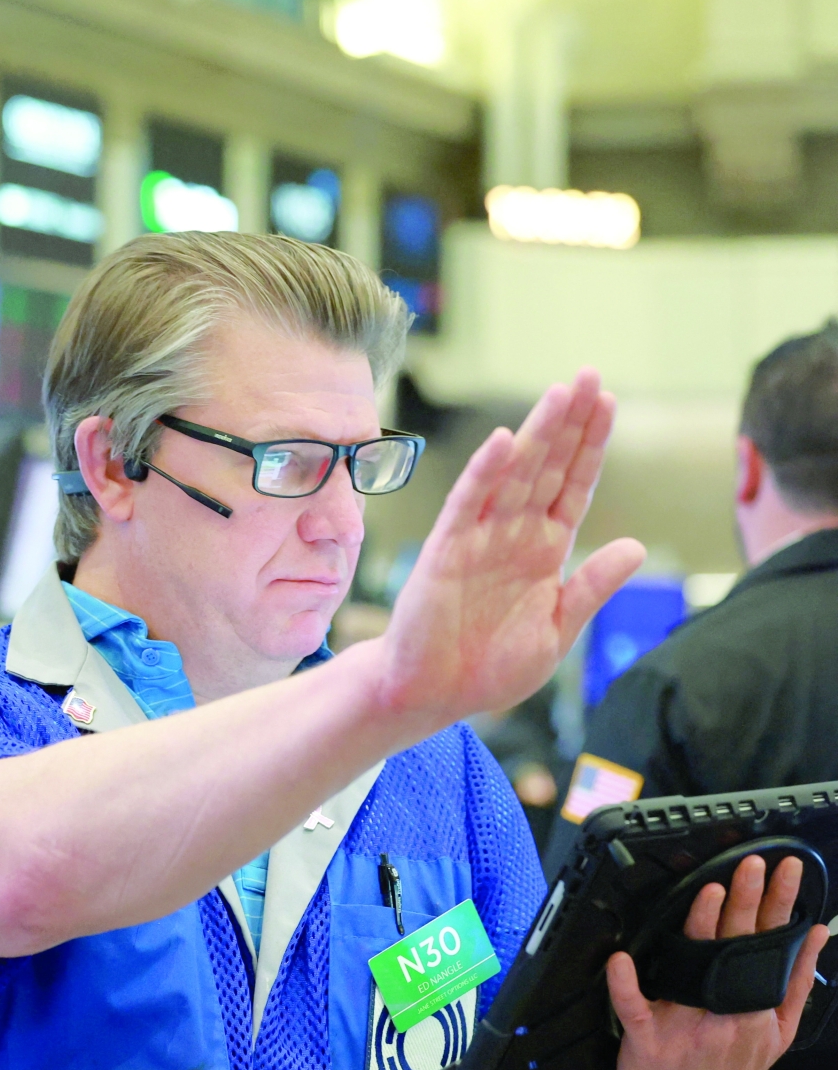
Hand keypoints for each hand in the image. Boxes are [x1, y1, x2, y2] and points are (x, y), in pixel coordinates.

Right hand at [378, 368, 644, 726]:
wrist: (433, 694)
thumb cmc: (489, 666)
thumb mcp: (556, 630)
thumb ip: (591, 587)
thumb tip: (636, 547)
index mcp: (545, 551)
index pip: (574, 486)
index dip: (592, 446)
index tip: (610, 403)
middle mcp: (515, 534)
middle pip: (549, 467)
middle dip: (571, 422)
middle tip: (591, 375)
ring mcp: (480, 538)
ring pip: (515, 475)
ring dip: (538, 434)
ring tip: (562, 392)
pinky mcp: (446, 550)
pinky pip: (469, 504)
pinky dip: (486, 473)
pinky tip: (505, 442)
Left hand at [606, 855, 828, 1069]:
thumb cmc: (733, 1068)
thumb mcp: (778, 1034)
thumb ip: (797, 982)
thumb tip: (816, 933)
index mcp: (757, 1008)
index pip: (770, 945)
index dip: (778, 906)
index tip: (783, 871)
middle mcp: (728, 1016)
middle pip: (738, 949)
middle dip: (748, 902)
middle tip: (752, 864)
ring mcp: (687, 1029)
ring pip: (696, 972)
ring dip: (702, 930)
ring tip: (710, 892)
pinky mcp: (648, 1042)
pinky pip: (634, 1008)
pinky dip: (625, 984)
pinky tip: (620, 959)